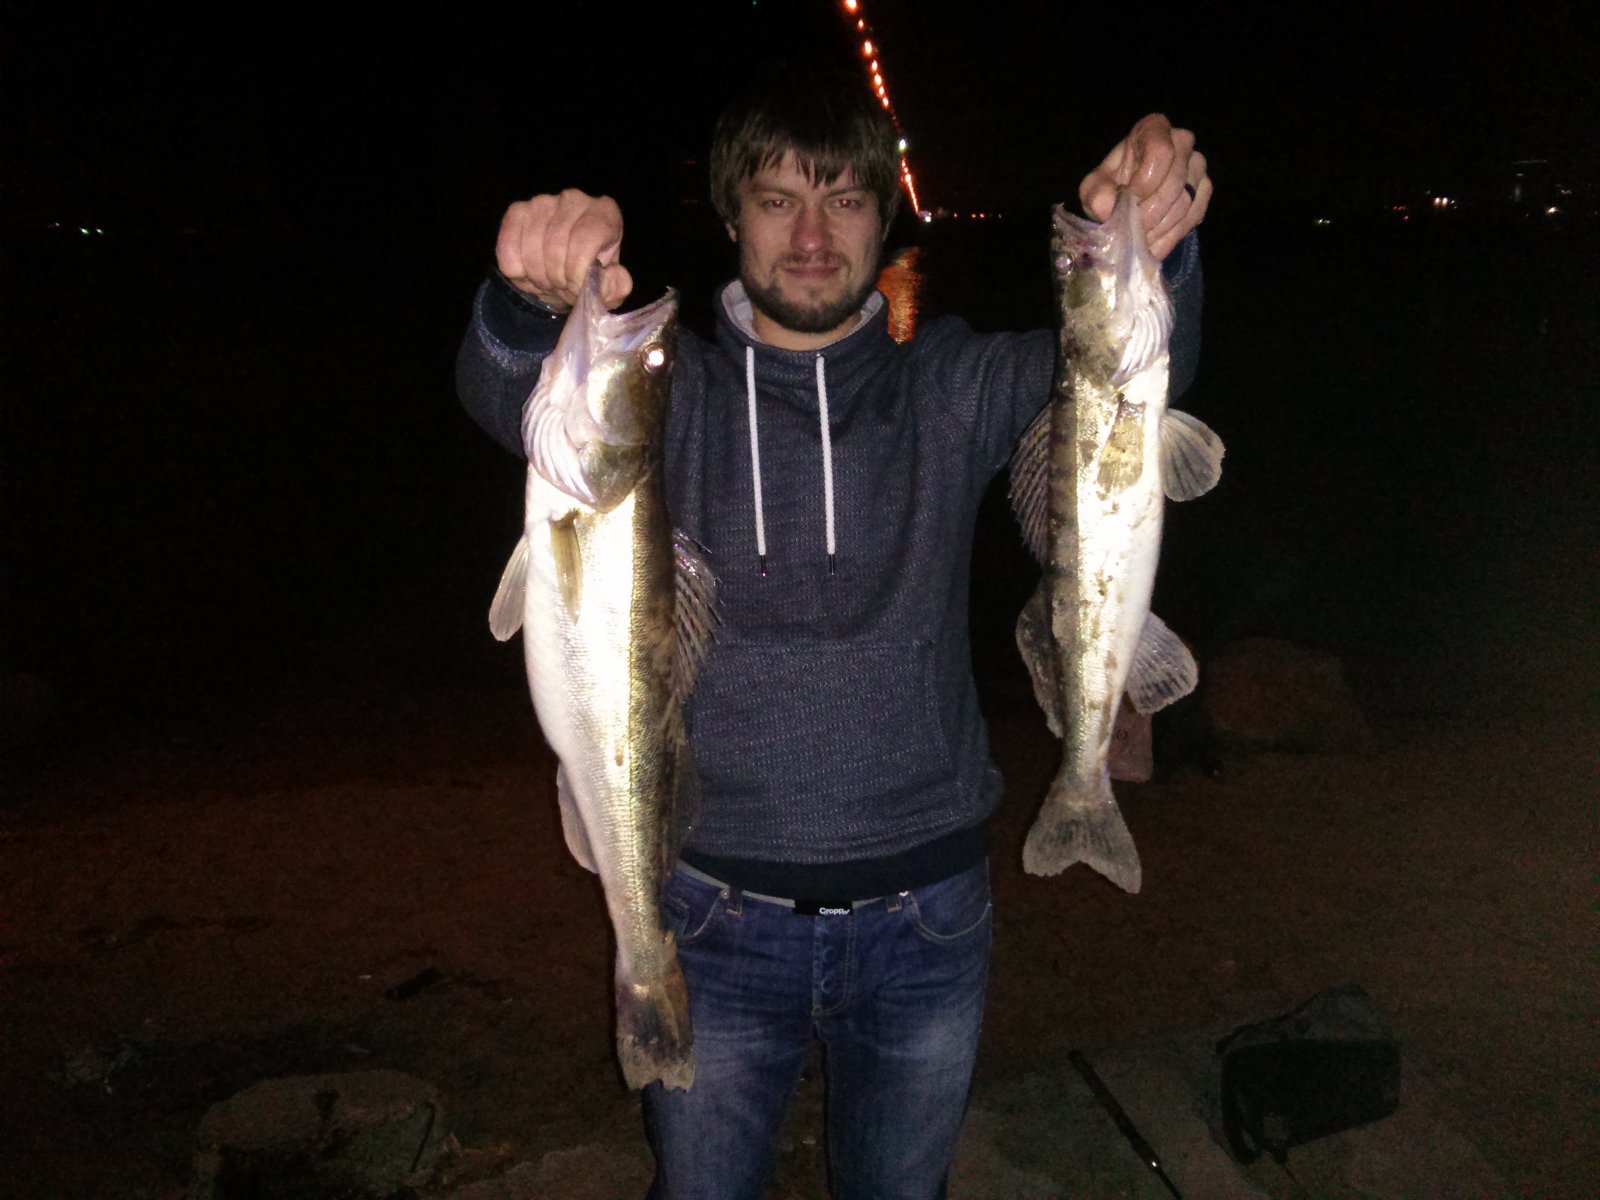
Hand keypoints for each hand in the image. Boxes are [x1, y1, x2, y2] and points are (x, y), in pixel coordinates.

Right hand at [495, 189, 633, 310]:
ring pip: (531, 249)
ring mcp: (543, 202)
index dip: (578, 271)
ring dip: (538, 277)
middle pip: (556, 247)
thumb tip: (610, 276)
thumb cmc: (589, 276)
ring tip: (549, 281)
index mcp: (604, 213)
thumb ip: (616, 286)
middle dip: (558, 279)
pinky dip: (517, 271)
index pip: (586, 240)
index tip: (577, 288)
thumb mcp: (609, 288)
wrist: (561, 275)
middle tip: (563, 288)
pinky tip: (530, 271)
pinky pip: (509, 248)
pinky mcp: (517, 211)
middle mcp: (574, 199)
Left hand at [1079, 114, 1210, 260]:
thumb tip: (1107, 208)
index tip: (1129, 201)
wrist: (1126, 202)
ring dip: (1159, 228)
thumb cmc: (1110, 189)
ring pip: (1184, 203)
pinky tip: (1152, 244)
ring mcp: (1197, 166)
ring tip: (1138, 240)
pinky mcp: (1205, 190)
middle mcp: (1182, 141)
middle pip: (1174, 182)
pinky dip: (1170, 235)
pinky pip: (1193, 216)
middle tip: (1131, 231)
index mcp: (1153, 129)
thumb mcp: (1094, 190)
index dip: (1145, 183)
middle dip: (1149, 213)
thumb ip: (1097, 196)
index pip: (1160, 153)